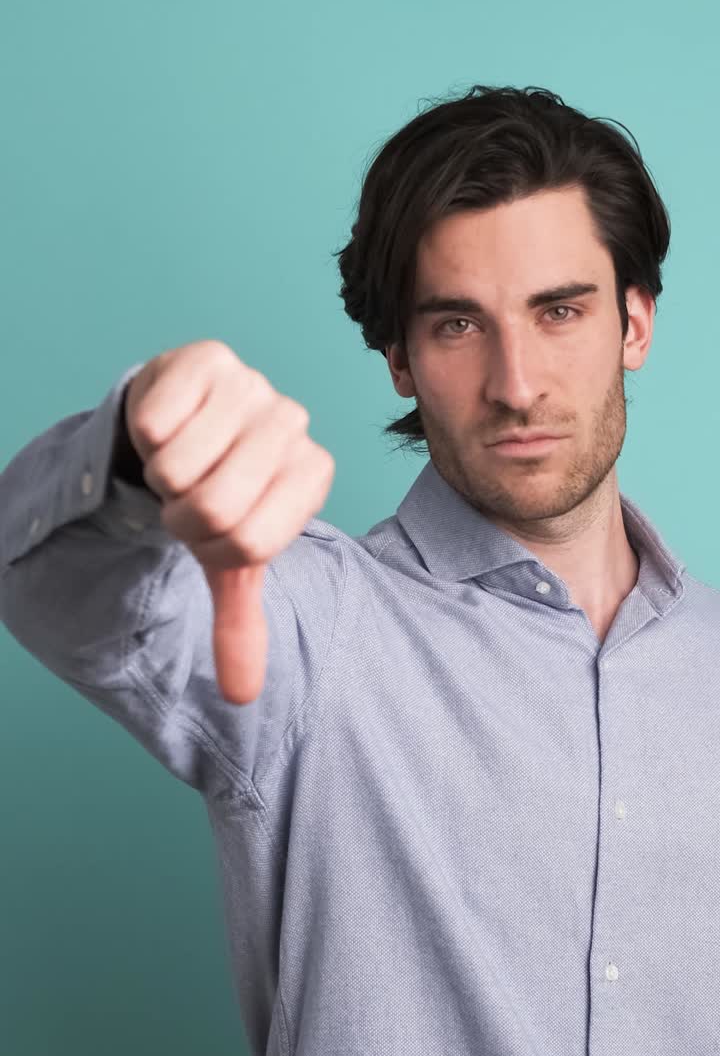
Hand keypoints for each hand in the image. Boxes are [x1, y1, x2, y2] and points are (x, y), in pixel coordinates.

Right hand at [124, 340, 334, 703]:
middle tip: (187, 495)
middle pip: (214, 507)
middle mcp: (295, 426)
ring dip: (161, 474)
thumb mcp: (228, 558)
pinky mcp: (210, 358)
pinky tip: (168, 424)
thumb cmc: (216, 490)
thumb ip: (239, 622)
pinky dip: (144, 435)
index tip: (210, 529)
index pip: (250, 543)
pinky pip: (156, 423)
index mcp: (312, 476)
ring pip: (179, 467)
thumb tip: (242, 696)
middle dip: (180, 514)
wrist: (184, 422)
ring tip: (180, 458)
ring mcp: (255, 386)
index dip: (210, 546)